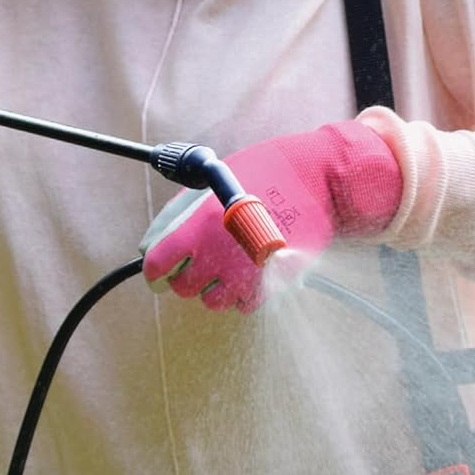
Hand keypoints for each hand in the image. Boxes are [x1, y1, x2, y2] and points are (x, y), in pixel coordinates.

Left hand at [142, 120, 401, 311]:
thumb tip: (168, 228)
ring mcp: (246, 273)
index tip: (158, 273)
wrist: (319, 177)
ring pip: (213, 302)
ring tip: (225, 270)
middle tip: (195, 267)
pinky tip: (248, 275)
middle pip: (184, 287)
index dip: (155, 271)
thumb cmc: (270, 169)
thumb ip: (191, 206)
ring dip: (215, 289)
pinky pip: (245, 305)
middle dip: (186, 279)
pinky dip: (243, 295)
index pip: (158, 263)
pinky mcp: (273, 284)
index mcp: (200, 225)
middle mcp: (218, 254)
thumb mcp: (220, 177)